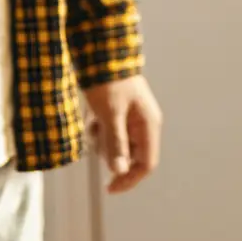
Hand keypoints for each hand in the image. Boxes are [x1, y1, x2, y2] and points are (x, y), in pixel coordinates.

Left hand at [83, 75, 162, 193]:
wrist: (102, 52)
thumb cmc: (108, 81)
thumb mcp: (110, 114)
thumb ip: (116, 143)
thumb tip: (119, 172)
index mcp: (148, 124)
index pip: (146, 164)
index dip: (130, 180)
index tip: (109, 188)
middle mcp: (144, 123)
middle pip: (131, 156)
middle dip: (112, 154)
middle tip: (98, 138)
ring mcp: (132, 118)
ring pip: (119, 146)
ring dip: (103, 142)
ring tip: (94, 123)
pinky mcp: (120, 113)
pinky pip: (112, 133)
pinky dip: (100, 131)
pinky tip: (92, 118)